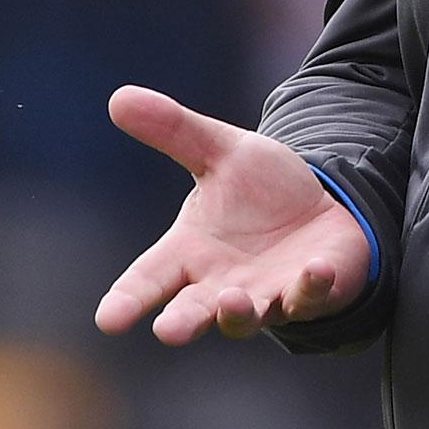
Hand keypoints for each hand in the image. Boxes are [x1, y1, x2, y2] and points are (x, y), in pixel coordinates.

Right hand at [95, 85, 373, 344]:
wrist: (320, 207)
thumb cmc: (260, 191)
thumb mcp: (222, 152)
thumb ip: (176, 131)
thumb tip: (119, 97)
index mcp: (190, 253)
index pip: (150, 279)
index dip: (128, 299)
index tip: (108, 319)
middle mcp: (222, 284)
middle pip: (194, 311)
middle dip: (182, 322)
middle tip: (168, 330)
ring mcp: (267, 295)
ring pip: (247, 316)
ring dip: (238, 312)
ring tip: (231, 300)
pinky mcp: (311, 292)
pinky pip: (309, 297)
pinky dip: (311, 287)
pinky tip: (315, 269)